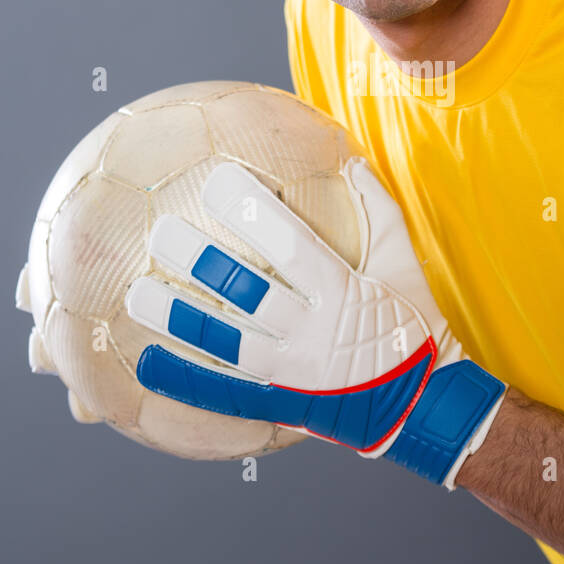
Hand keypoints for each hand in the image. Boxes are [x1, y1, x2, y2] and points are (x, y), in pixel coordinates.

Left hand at [126, 157, 505, 487]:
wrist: (425, 403)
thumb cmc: (417, 325)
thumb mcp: (406, 263)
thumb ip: (378, 210)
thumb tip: (350, 160)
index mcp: (342, 292)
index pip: (290, 246)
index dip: (254, 214)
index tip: (219, 182)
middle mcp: (312, 332)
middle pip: (246, 292)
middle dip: (202, 261)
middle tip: (160, 232)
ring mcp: (293, 372)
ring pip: (226, 343)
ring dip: (179, 319)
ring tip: (137, 295)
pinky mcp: (281, 403)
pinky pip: (226, 393)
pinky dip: (185, 380)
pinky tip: (146, 366)